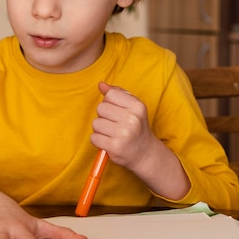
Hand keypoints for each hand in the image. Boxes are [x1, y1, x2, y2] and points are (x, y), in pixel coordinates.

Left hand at [92, 82, 189, 198]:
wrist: (144, 153)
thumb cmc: (136, 127)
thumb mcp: (133, 107)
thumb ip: (118, 93)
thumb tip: (101, 85)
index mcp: (137, 106)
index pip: (110, 95)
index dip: (109, 102)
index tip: (116, 111)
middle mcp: (132, 119)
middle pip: (100, 108)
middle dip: (103, 116)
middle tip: (114, 124)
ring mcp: (123, 134)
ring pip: (95, 123)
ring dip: (100, 129)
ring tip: (111, 134)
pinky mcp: (115, 147)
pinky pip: (94, 138)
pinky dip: (98, 141)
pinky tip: (108, 142)